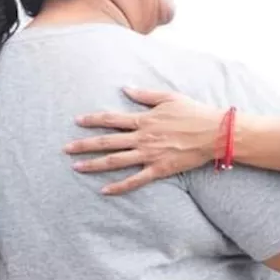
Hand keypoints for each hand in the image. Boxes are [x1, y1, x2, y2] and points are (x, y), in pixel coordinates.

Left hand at [65, 88, 225, 194]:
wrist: (214, 133)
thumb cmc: (194, 113)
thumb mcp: (169, 97)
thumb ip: (145, 95)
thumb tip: (125, 88)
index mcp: (144, 120)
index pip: (111, 119)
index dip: (92, 120)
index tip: (77, 121)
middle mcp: (143, 138)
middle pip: (107, 142)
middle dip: (84, 145)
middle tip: (65, 149)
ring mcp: (149, 155)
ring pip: (115, 162)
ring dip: (93, 165)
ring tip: (76, 167)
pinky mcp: (159, 169)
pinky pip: (135, 180)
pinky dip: (119, 186)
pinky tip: (104, 190)